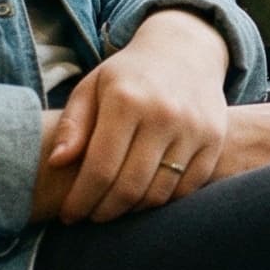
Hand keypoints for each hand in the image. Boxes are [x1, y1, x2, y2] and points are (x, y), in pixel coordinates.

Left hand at [45, 10, 229, 222]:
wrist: (185, 51)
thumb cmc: (129, 75)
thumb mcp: (93, 88)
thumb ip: (73, 124)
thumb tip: (56, 162)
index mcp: (126, 100)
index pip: (100, 168)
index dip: (81, 199)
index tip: (69, 215)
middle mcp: (164, 114)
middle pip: (129, 186)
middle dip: (104, 211)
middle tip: (91, 217)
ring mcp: (194, 128)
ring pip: (159, 193)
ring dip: (133, 210)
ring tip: (116, 208)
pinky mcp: (214, 139)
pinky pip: (187, 188)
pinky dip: (164, 201)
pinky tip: (145, 198)